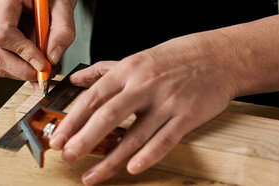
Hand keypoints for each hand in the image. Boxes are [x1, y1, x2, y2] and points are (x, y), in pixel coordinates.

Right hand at [0, 0, 75, 87]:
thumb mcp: (63, 3)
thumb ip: (62, 29)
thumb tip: (53, 58)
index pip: (3, 32)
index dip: (23, 52)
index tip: (42, 63)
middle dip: (22, 69)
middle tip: (45, 74)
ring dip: (22, 70)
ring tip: (45, 68)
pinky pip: (3, 55)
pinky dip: (21, 65)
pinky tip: (37, 63)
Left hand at [49, 33, 239, 184]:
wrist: (220, 57)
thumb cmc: (177, 58)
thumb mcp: (137, 57)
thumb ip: (105, 70)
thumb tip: (76, 78)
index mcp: (129, 70)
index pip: (93, 97)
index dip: (73, 120)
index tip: (58, 138)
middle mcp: (145, 85)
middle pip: (108, 116)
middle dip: (84, 140)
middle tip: (68, 156)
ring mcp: (167, 102)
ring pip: (134, 135)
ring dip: (111, 159)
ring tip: (93, 175)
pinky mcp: (187, 116)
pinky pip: (164, 140)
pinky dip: (148, 156)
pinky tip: (132, 168)